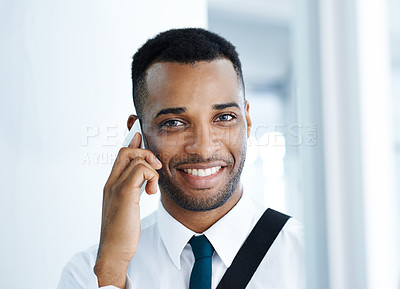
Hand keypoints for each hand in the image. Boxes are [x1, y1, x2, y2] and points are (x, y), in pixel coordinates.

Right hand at [94, 127, 161, 287]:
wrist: (113, 251)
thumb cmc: (122, 232)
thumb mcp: (127, 208)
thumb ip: (132, 191)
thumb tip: (143, 181)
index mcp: (111, 185)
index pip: (120, 155)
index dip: (132, 143)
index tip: (139, 136)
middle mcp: (111, 183)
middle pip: (125, 151)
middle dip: (144, 152)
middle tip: (156, 167)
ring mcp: (115, 187)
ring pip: (135, 158)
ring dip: (151, 167)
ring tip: (152, 186)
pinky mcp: (124, 193)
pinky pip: (141, 170)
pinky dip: (151, 176)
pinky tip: (150, 192)